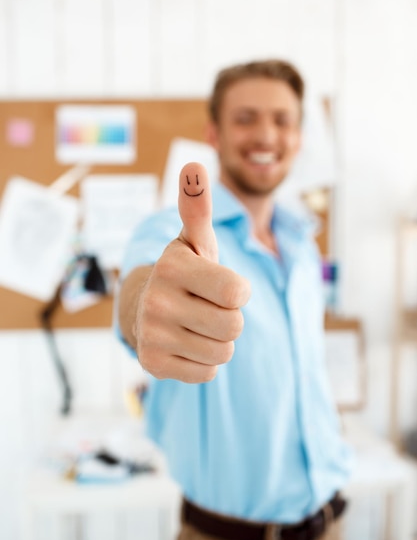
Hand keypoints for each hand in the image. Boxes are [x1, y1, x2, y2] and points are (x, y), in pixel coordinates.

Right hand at [135, 162, 250, 382]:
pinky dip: (203, 361)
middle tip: (208, 307)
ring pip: (222, 352)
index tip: (220, 285)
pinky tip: (186, 343)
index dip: (237, 291)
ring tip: (197, 324)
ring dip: (218, 341)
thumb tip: (194, 165)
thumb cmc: (186, 272)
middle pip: (234, 327)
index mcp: (172, 266)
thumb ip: (199, 207)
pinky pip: (207, 373)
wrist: (145, 308)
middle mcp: (156, 301)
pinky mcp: (152, 364)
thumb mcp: (195, 240)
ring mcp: (152, 335)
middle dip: (229, 318)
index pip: (238, 294)